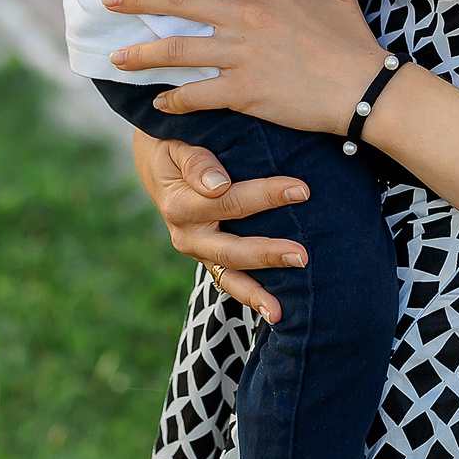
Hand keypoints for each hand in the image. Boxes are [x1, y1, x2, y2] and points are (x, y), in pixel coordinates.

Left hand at [108, 0, 394, 136]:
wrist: (364, 89)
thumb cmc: (352, 42)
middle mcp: (247, 18)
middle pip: (181, 0)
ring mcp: (243, 55)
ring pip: (180, 50)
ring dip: (143, 53)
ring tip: (117, 57)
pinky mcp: (245, 91)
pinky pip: (199, 94)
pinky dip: (175, 100)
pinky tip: (158, 103)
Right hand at [133, 133, 309, 323]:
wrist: (156, 164)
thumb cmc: (172, 146)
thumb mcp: (174, 145)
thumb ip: (195, 161)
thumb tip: (217, 184)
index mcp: (180, 205)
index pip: (228, 201)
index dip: (266, 195)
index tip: (302, 189)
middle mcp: (188, 235)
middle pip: (231, 249)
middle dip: (267, 253)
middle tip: (302, 256)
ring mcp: (198, 252)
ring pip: (228, 277)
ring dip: (255, 294)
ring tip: (279, 313)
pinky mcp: (208, 259)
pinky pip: (229, 282)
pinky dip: (250, 296)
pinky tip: (274, 312)